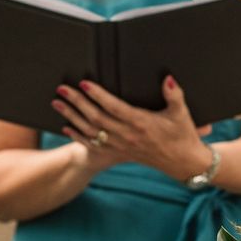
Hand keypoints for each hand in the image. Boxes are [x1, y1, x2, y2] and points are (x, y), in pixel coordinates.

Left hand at [52, 76, 212, 181]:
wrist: (183, 162)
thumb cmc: (182, 135)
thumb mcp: (181, 113)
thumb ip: (175, 94)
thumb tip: (168, 78)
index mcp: (141, 123)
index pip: (114, 107)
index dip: (98, 95)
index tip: (84, 84)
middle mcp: (127, 135)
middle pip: (96, 117)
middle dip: (77, 102)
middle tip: (62, 90)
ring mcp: (121, 146)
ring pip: (90, 131)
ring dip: (72, 117)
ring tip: (57, 104)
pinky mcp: (119, 153)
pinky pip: (93, 145)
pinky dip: (78, 136)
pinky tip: (66, 127)